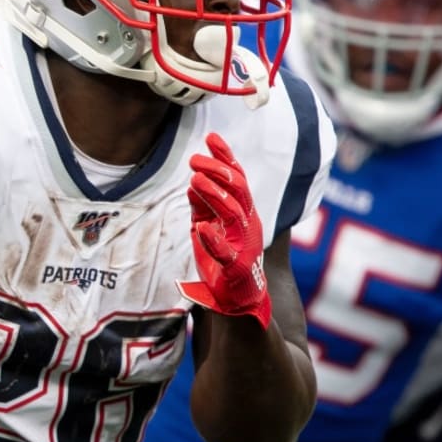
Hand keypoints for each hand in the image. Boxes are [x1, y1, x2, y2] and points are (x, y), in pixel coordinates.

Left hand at [177, 133, 271, 327]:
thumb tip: (193, 182)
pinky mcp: (237, 269)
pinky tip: (201, 228)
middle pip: (238, 190)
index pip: (237, 178)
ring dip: (215, 196)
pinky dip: (214, 240)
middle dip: (218, 171)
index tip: (211, 138)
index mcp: (243, 213)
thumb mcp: (208, 228)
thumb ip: (203, 206)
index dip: (226, 157)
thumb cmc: (222, 263)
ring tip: (195, 180)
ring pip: (234, 214)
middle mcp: (249, 224)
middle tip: (195, 159)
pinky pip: (226, 253)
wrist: (237, 303)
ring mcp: (245, 246)